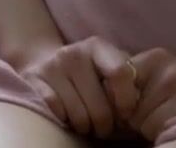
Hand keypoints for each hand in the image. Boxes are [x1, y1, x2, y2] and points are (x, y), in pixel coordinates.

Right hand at [14, 35, 135, 138]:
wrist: (45, 62)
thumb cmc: (90, 75)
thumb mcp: (109, 69)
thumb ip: (128, 79)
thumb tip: (142, 101)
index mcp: (97, 47)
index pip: (121, 73)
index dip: (127, 100)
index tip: (127, 114)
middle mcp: (72, 52)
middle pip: (101, 106)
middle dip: (106, 125)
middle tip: (105, 127)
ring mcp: (51, 65)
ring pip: (79, 115)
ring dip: (86, 127)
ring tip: (88, 124)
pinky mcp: (33, 79)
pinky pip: (58, 112)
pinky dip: (65, 121)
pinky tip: (68, 118)